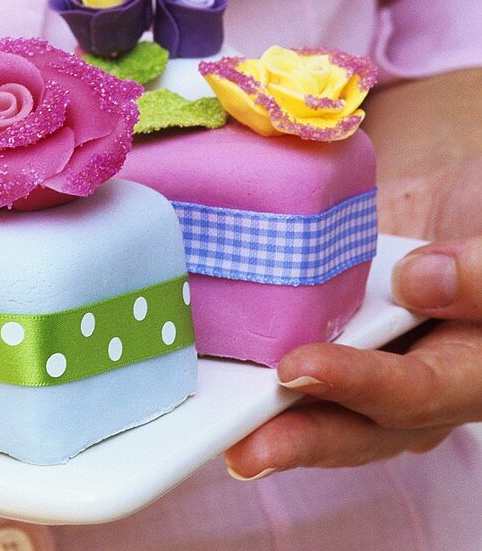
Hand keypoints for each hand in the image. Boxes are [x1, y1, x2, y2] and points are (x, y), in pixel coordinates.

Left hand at [224, 103, 481, 478]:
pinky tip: (201, 370)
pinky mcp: (321, 338)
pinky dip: (242, 369)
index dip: (355, 383)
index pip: (411, 390)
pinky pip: (282, 357)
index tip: (298, 368)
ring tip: (213, 428)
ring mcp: (362, 366)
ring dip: (260, 417)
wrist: (458, 208)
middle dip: (294, 438)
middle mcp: (411, 384)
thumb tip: (419, 280)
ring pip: (311, 405)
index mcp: (466, 372)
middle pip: (353, 426)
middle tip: (243, 449)